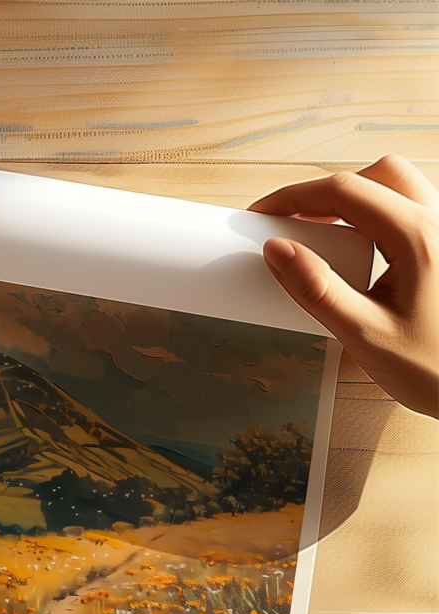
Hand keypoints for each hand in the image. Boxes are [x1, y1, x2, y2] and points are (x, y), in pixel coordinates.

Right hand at [248, 155, 438, 419]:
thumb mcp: (362, 333)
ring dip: (353, 200)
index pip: (345, 192)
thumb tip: (279, 252)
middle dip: (324, 192)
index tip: (262, 215)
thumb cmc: (433, 367)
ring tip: (319, 234)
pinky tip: (354, 249)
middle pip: (375, 176)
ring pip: (395, 187)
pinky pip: (406, 212)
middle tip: (288, 222)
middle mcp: (436, 225)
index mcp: (417, 238)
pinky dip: (373, 217)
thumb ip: (317, 289)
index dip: (294, 197)